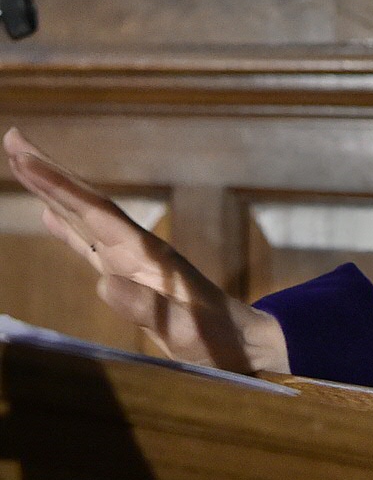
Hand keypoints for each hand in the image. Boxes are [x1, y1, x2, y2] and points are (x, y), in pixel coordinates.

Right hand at [3, 127, 288, 375]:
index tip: (26, 159)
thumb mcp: (183, 328)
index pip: (95, 212)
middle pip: (85, 203)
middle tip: (13, 138)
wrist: (242, 341)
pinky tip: (49, 214)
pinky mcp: (128, 275)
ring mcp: (130, 260)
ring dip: (53, 191)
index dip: (60, 186)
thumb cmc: (215, 337)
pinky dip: (66, 227)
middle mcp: (135, 248)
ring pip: (83, 217)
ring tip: (21, 163)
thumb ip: (146, 307)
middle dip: (48, 173)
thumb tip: (103, 283)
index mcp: (146, 254)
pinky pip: (89, 245)